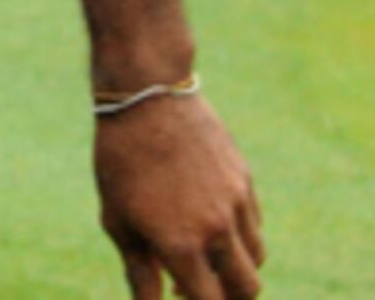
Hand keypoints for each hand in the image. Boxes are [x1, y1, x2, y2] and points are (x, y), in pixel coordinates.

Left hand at [98, 94, 262, 299]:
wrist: (146, 95)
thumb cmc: (120, 160)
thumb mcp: (118, 220)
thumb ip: (140, 272)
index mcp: (180, 244)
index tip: (182, 295)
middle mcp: (216, 229)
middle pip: (247, 290)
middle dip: (229, 297)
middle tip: (202, 287)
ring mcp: (236, 203)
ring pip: (255, 259)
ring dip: (235, 268)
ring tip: (203, 258)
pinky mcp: (245, 180)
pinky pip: (253, 224)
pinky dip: (239, 236)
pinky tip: (209, 224)